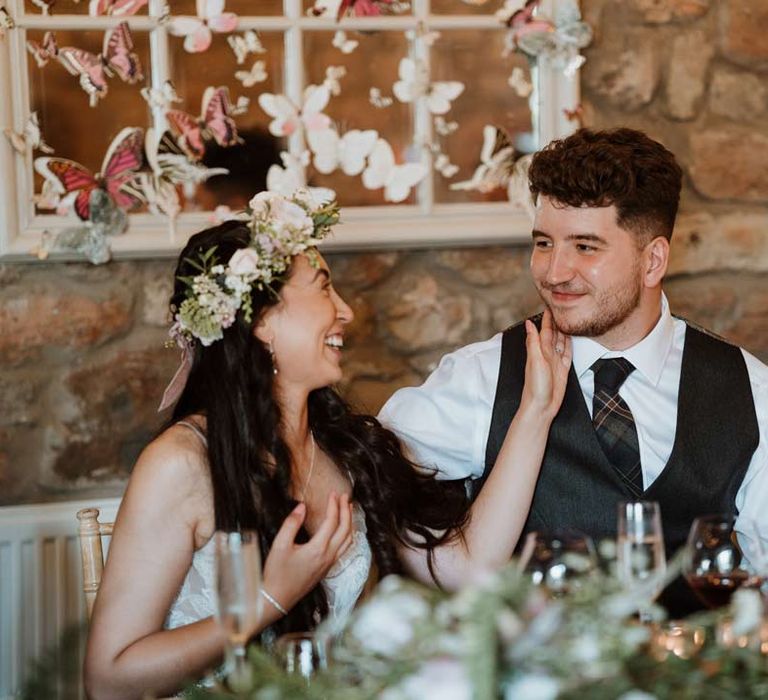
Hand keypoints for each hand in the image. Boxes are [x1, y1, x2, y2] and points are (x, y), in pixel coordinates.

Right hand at [260, 492, 353, 618]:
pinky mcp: (327, 569)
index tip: (333, 493)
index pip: (332, 522)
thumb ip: (291, 523)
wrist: (276, 599)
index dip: (334, 505)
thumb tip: (302, 507)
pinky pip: (344, 549)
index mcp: (318, 549)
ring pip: (348, 540)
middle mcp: (328, 557)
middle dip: (346, 511)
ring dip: (349, 523)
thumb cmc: (276, 574)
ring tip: (348, 510)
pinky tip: (343, 530)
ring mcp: (329, 564)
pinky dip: (347, 535)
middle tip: (345, 497)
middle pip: (345, 529)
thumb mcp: (279, 545)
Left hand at [520, 309, 571, 419]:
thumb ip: (533, 342)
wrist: (541, 406)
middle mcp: (547, 355)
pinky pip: (567, 354)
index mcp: (539, 351)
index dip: (547, 318)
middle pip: (553, 334)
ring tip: (567, 320)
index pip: (544, 330)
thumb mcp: (534, 361)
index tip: (550, 305)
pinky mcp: (562, 370)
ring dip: (563, 331)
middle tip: (561, 308)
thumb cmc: (535, 386)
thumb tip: (528, 324)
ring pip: (561, 342)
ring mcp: (555, 362)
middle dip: (556, 321)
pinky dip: (569, 345)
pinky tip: (570, 339)